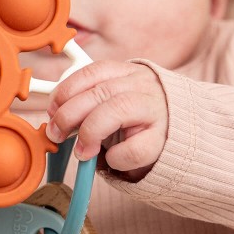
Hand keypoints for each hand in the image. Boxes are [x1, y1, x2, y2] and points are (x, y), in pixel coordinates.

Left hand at [46, 60, 167, 180]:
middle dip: (69, 114)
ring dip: (89, 132)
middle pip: (100, 92)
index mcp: (128, 73)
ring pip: (116, 110)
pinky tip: (113, 160)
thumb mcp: (114, 104)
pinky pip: (133, 149)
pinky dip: (116, 158)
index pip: (92, 72)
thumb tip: (55, 122)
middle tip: (57, 133)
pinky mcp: (163, 140)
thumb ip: (88, 105)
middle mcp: (143, 86)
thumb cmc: (139, 122)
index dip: (67, 90)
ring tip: (82, 152)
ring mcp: (155, 111)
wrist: (181, 137)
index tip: (52, 109)